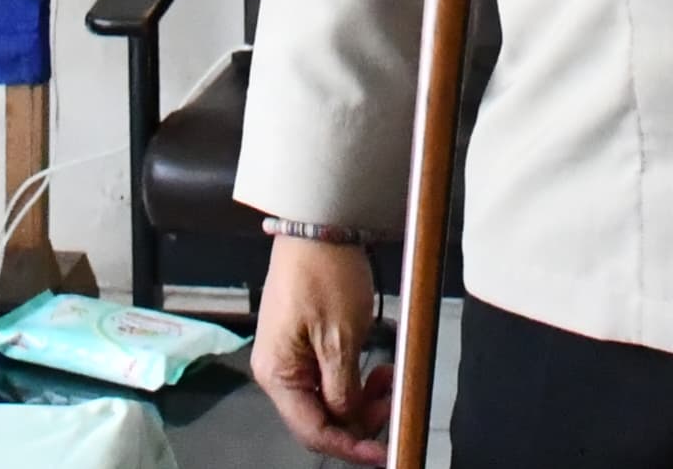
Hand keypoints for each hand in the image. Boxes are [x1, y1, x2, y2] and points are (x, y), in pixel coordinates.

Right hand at [250, 233, 391, 463]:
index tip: (382, 451)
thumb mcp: (340, 338)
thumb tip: (348, 419)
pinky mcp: (304, 342)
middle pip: (321, 416)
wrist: (318, 226)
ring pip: (329, 397)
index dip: (350, 445)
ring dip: (362, 396)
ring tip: (389, 378)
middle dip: (360, 417)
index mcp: (279, 374)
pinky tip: (378, 367)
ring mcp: (291, 355)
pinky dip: (356, 377)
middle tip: (393, 402)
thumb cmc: (323, 273)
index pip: (313, 430)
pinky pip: (330, 375)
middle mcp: (279, 370)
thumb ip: (342, 388)